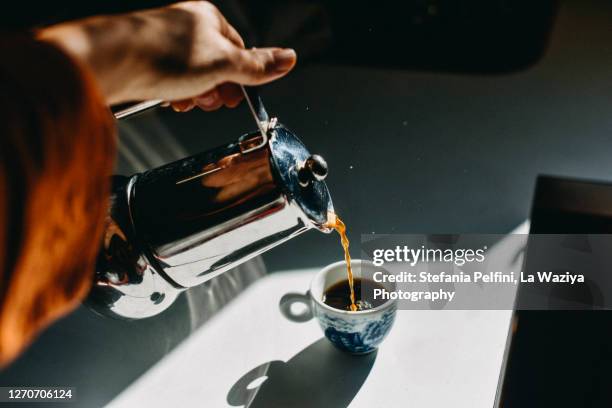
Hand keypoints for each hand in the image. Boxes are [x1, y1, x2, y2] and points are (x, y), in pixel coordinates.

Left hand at [38, 1, 296, 110]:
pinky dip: (174, 93)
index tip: (235, 96)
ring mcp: (165, 43)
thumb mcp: (223, 64)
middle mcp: (187, 27)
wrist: (112, 62)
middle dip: (215, 89)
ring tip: (187, 101)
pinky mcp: (147, 60)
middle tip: (210, 100)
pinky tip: (171, 100)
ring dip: (195, 94)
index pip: (239, 50)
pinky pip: (171, 79)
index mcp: (209, 19)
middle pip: (216, 65)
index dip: (240, 78)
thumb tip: (289, 58)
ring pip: (193, 75)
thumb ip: (257, 66)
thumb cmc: (163, 55)